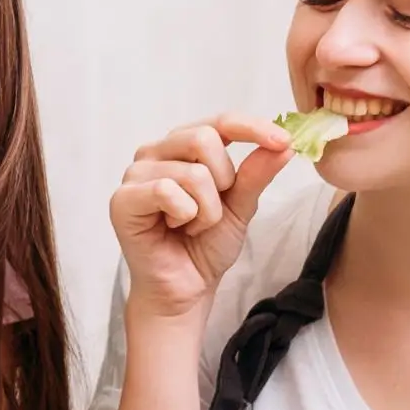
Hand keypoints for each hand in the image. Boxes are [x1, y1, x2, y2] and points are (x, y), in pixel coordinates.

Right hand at [109, 113, 293, 319]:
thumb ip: (257, 173)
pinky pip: (167, 191)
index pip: (220, 121)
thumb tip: (286, 144)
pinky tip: (173, 228)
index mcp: (183, 146)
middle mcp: (156, 151)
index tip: (284, 140)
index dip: (254, 127)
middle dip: (224, 181)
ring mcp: (136, 173)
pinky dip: (185, 216)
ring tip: (192, 226)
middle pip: (204, 138)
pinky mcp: (123, 199)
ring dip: (207, 210)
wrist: (186, 288)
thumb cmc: (206, 245)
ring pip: (192, 172)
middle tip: (214, 210)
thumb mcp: (241, 206)